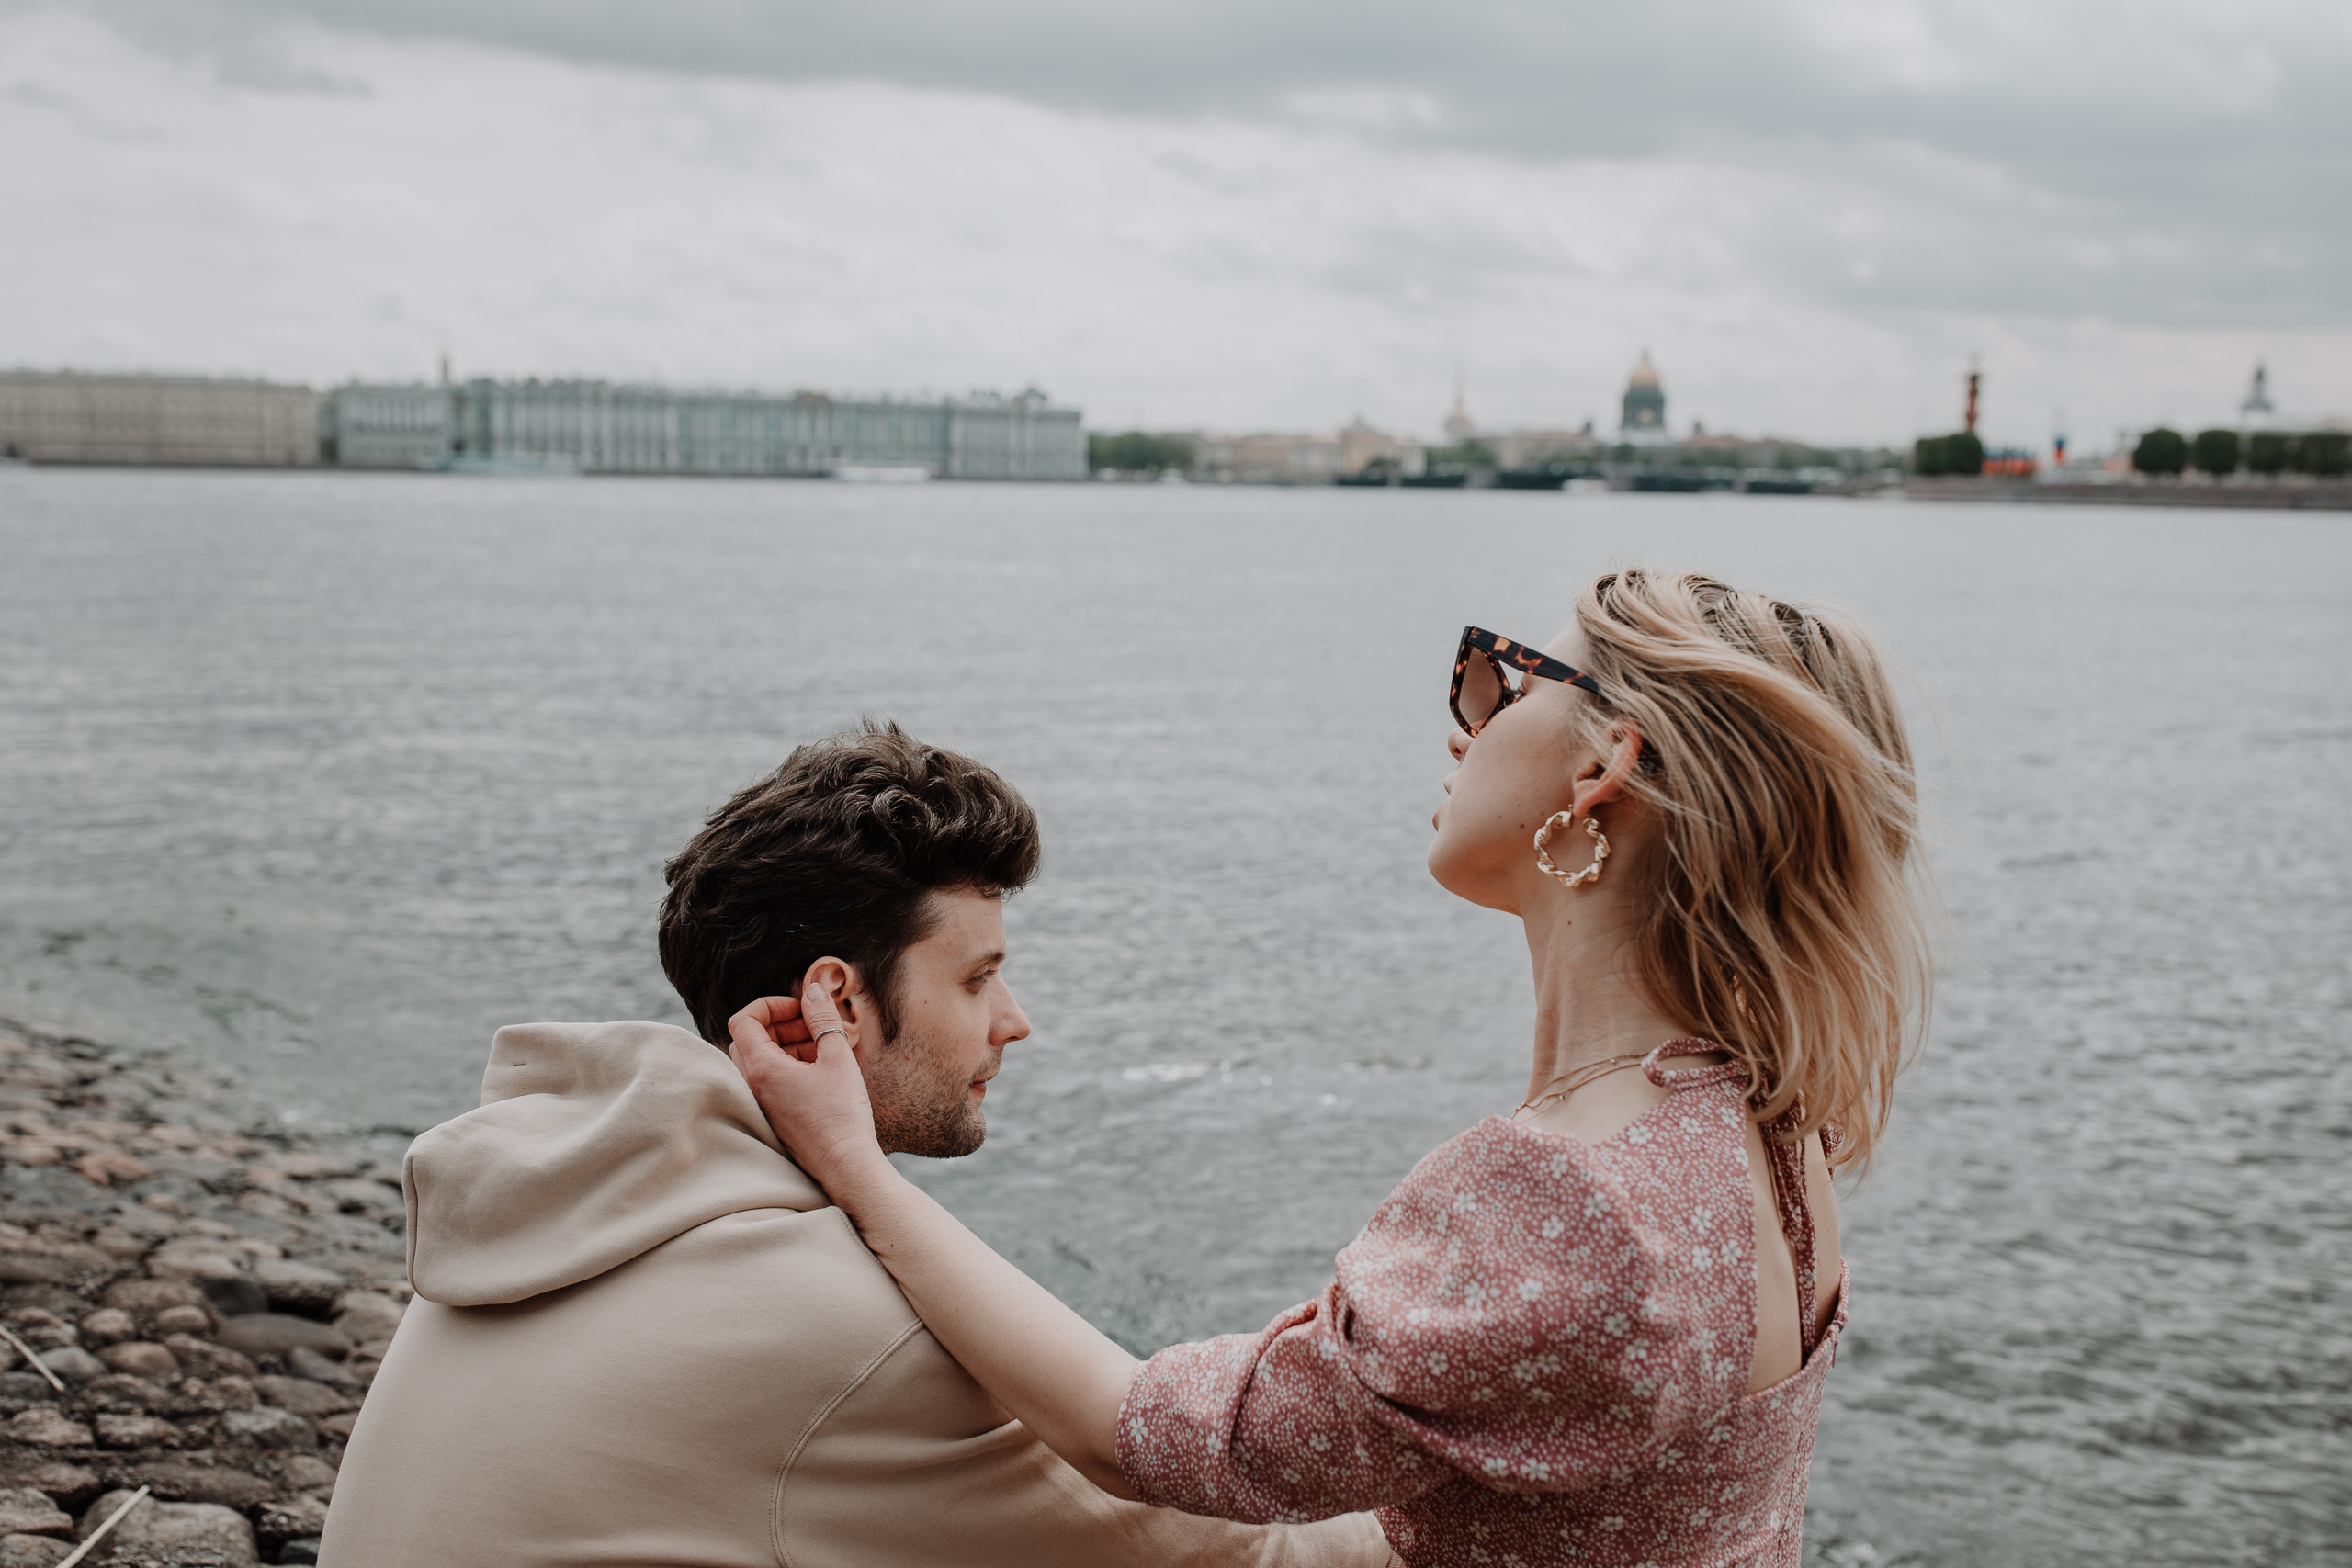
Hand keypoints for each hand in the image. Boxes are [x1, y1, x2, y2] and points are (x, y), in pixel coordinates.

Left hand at [729, 986, 895, 1201]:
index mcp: (761, 1069)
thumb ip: (823, 1019)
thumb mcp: (837, 1058)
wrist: (846, 1168)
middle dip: (780, 1024)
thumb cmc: (842, 1115)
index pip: (744, 1020)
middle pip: (749, 1039)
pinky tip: (821, 1071)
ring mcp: (760, 1105)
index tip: (802, 1008)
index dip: (771, 1004)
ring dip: (786, 1045)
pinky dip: (788, 1067)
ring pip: (759, 1061)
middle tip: (812, 1025)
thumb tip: (813, 990)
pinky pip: (768, 1082)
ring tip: (822, 1047)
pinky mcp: (772, 1118)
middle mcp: (752, 1088)